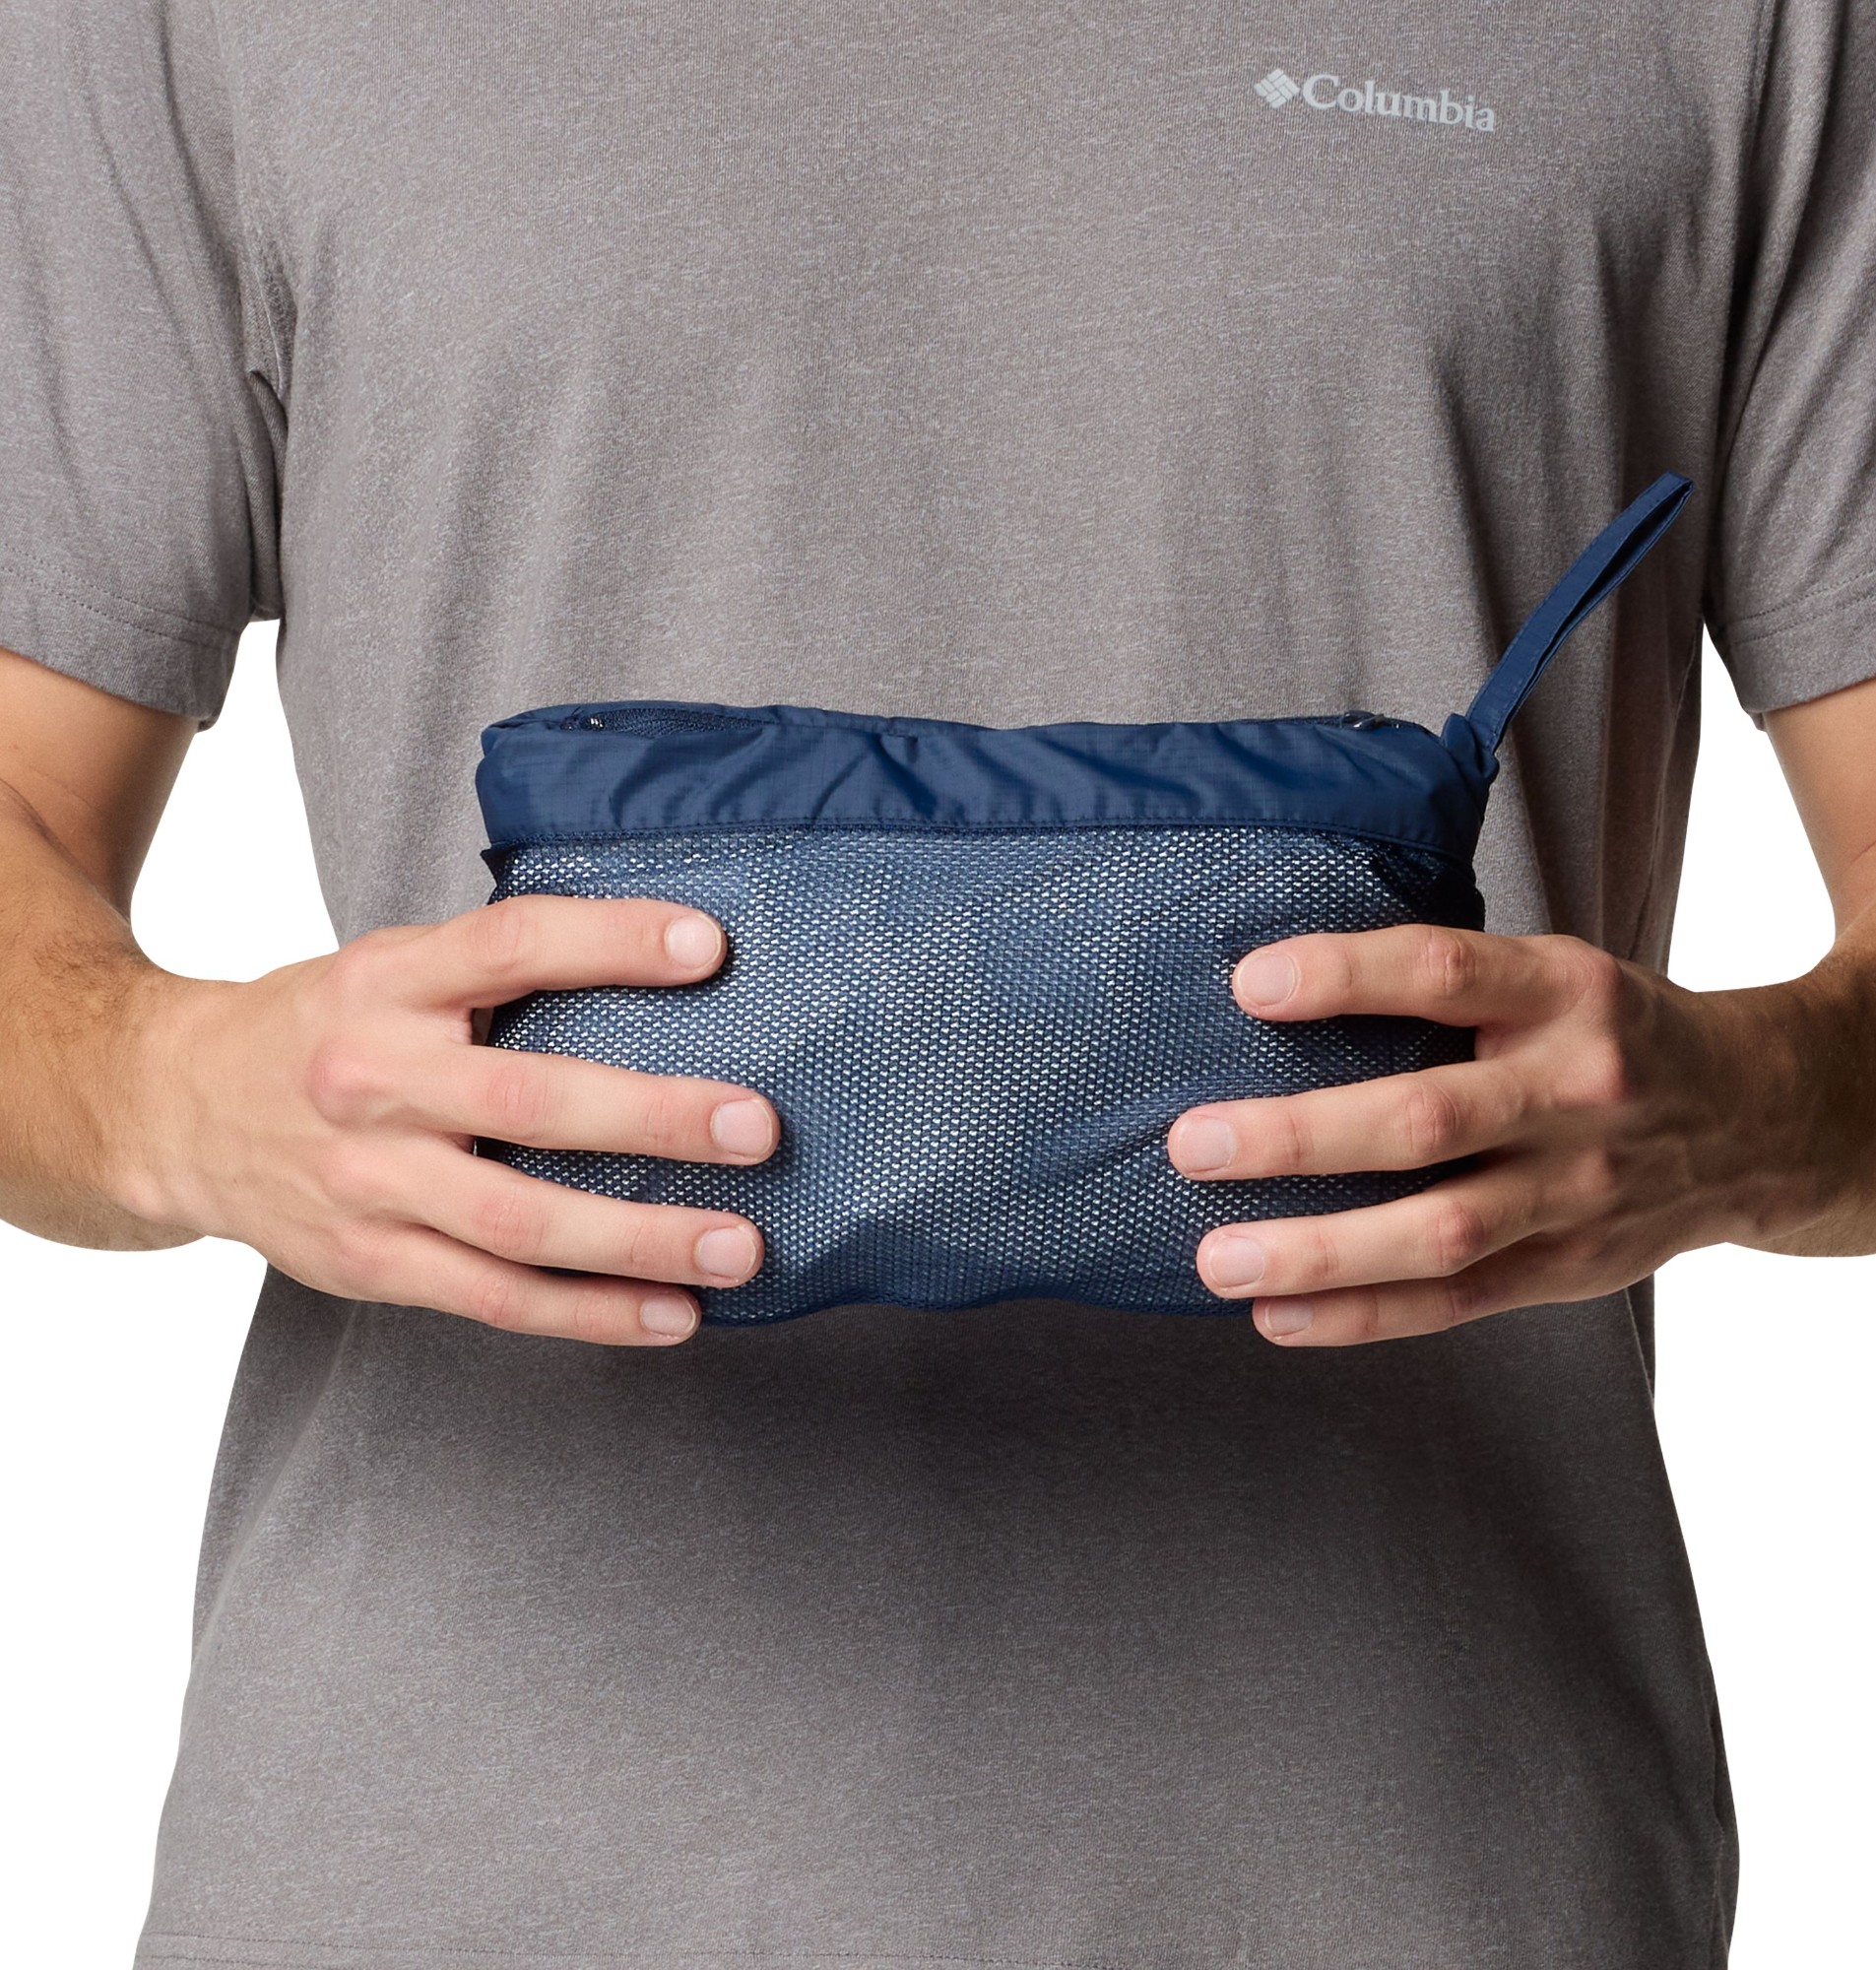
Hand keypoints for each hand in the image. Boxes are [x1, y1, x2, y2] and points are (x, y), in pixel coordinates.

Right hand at [111, 896, 777, 1344]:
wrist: (174, 1110)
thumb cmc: (321, 1028)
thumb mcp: (387, 966)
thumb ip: (490, 970)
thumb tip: (662, 964)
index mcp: (384, 983)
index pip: (508, 948)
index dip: (610, 943)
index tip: (708, 948)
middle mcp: (373, 1080)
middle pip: (528, 1100)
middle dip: (654, 1117)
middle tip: (755, 1127)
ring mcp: (368, 1181)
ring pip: (520, 1222)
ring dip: (640, 1239)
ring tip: (738, 1244)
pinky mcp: (370, 1261)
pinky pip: (495, 1298)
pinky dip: (592, 1313)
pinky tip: (672, 1313)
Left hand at [1165, 922, 1866, 1345]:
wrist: (1758, 1119)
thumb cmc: (1609, 1035)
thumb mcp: (1552, 975)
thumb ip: (1446, 989)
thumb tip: (1270, 993)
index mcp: (1563, 994)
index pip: (1446, 974)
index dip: (1346, 977)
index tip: (1250, 985)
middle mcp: (1575, 1091)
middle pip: (1427, 1120)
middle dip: (1299, 1136)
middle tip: (1195, 1144)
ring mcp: (1575, 1190)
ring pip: (1439, 1231)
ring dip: (1319, 1251)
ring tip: (1219, 1258)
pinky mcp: (1566, 1268)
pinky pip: (1455, 1303)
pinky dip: (1361, 1316)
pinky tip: (1280, 1316)